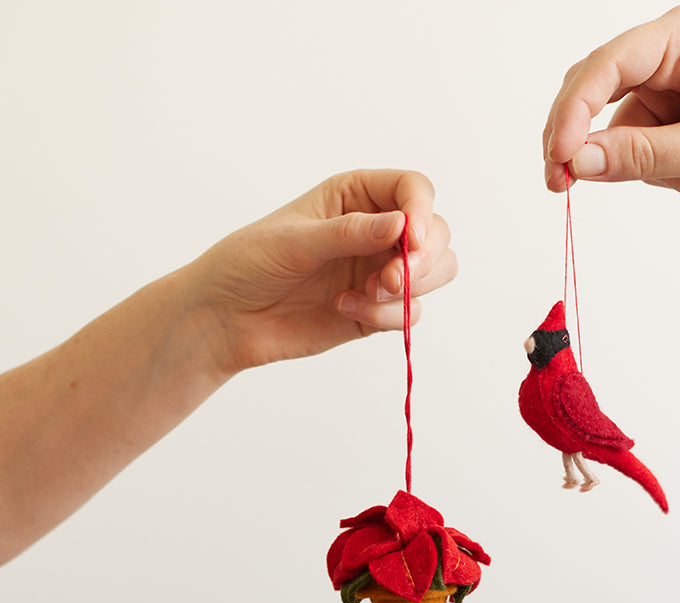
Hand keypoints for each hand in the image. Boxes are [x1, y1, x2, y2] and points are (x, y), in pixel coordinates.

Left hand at [187, 169, 456, 373]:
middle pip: (436, 234)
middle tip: (393, 280)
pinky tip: (345, 308)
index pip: (413, 190)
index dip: (422, 212)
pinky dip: (388, 316)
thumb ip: (351, 233)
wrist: (226, 318)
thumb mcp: (296, 240)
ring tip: (370, 293)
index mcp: (356, 196)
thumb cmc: (249, 263)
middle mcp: (376, 231)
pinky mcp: (377, 310)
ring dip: (412, 288)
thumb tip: (402, 225)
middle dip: (425, 259)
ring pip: (435, 274)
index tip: (412, 241)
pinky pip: (410, 313)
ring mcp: (379, 271)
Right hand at [543, 5, 679, 208]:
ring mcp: (676, 91)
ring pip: (622, 137)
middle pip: (598, 97)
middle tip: (564, 186)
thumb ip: (641, 156)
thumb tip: (578, 163)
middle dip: (589, 146)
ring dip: (653, 173)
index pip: (603, 68)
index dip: (571, 115)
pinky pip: (646, 156)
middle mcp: (673, 57)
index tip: (558, 161)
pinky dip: (670, 179)